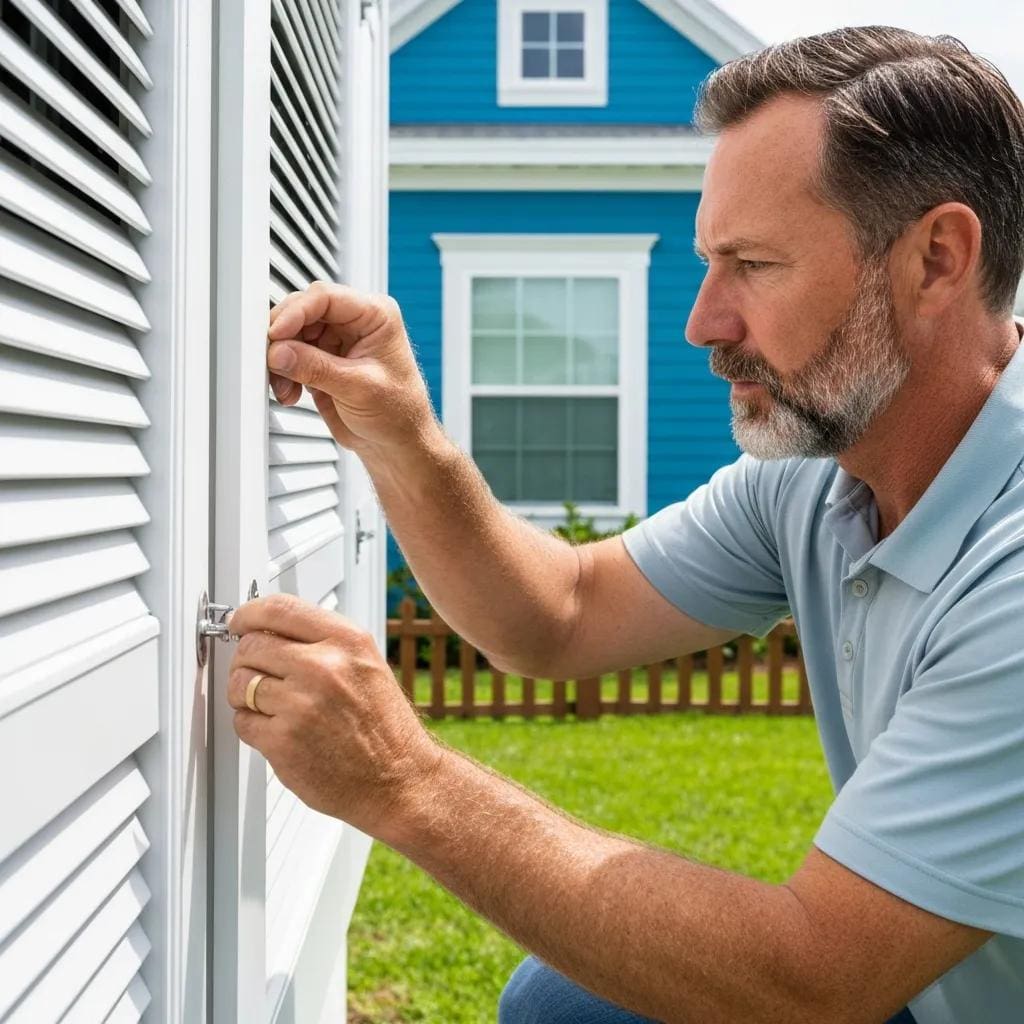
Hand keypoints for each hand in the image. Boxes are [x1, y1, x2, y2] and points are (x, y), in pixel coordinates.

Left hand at [225, 593, 444, 839]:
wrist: (398, 778)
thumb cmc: (383, 726)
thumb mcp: (365, 665)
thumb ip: (321, 642)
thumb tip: (270, 630)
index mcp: (346, 641)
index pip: (279, 608)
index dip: (249, 614)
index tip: (240, 622)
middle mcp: (323, 667)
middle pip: (251, 646)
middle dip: (248, 660)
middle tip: (259, 673)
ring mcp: (300, 704)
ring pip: (239, 683)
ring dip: (245, 695)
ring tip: (274, 706)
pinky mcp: (282, 740)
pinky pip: (242, 720)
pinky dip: (253, 725)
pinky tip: (280, 730)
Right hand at [266, 281, 436, 454]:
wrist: (396, 445)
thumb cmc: (398, 414)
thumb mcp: (358, 388)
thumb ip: (316, 368)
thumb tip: (279, 352)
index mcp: (376, 316)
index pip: (326, 298)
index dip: (295, 312)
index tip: (276, 334)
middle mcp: (355, 323)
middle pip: (304, 312)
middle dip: (284, 338)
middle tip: (273, 361)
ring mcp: (337, 342)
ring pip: (293, 334)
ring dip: (281, 359)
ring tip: (285, 387)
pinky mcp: (322, 362)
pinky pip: (291, 356)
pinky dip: (283, 373)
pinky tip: (290, 392)